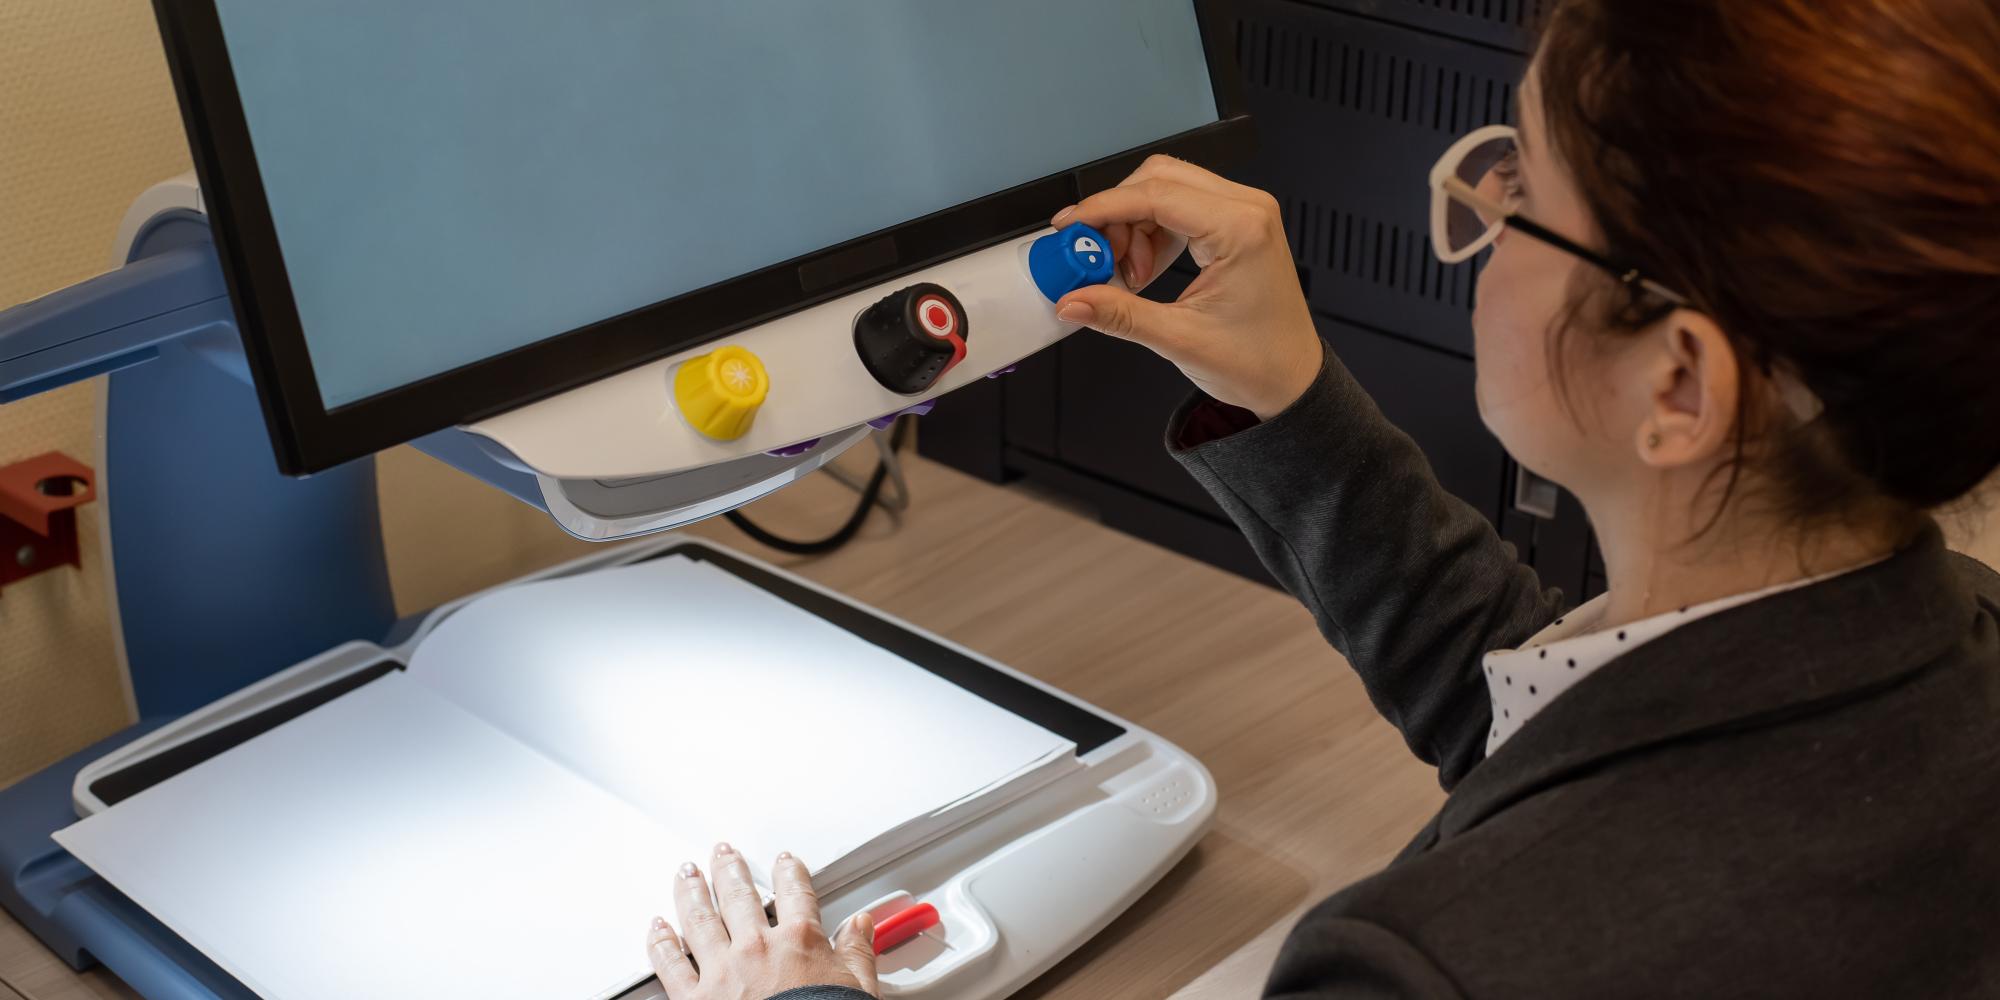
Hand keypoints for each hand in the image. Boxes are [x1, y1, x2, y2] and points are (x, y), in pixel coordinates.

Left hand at [646, 843, 878, 999]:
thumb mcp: (857, 989)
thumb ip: (857, 953)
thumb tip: (862, 927)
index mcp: (798, 941)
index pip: (794, 892)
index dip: (789, 871)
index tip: (784, 862)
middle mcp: (755, 948)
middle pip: (738, 895)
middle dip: (729, 869)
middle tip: (722, 853)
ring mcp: (721, 972)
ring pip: (699, 919)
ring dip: (691, 892)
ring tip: (686, 873)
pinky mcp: (694, 999)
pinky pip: (670, 965)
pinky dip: (661, 943)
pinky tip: (657, 927)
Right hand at [1053, 155, 1322, 420]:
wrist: (1292, 380)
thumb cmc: (1260, 361)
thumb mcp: (1179, 339)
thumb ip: (1119, 314)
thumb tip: (1073, 300)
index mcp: (1242, 229)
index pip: (1156, 194)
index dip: (1103, 208)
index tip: (1070, 228)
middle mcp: (1247, 210)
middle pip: (1158, 179)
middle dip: (1117, 215)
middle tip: (1094, 257)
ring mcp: (1243, 214)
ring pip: (1166, 190)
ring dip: (1133, 225)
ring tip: (1126, 275)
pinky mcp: (1236, 226)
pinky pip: (1180, 209)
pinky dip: (1151, 232)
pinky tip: (1143, 270)